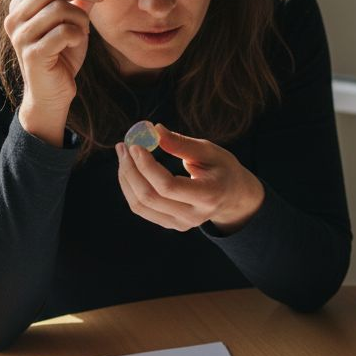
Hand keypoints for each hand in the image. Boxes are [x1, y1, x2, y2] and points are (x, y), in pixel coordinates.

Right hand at [2, 0, 105, 145]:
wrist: (52, 94)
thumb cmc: (61, 57)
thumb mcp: (72, 24)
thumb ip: (77, 2)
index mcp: (21, 6)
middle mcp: (15, 18)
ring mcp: (21, 36)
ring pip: (58, 9)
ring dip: (80, 18)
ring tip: (83, 31)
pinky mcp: (32, 54)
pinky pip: (63, 32)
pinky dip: (77, 35)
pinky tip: (77, 43)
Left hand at [115, 124, 264, 233]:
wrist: (233, 196)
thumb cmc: (222, 168)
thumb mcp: (209, 151)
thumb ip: (181, 144)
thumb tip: (154, 130)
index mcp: (208, 195)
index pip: (168, 186)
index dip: (147, 166)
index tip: (135, 145)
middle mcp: (193, 216)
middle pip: (150, 197)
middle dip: (131, 170)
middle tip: (123, 146)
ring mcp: (180, 224)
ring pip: (140, 205)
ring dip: (126, 178)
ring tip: (124, 153)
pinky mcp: (170, 224)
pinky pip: (141, 208)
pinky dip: (130, 187)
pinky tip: (129, 168)